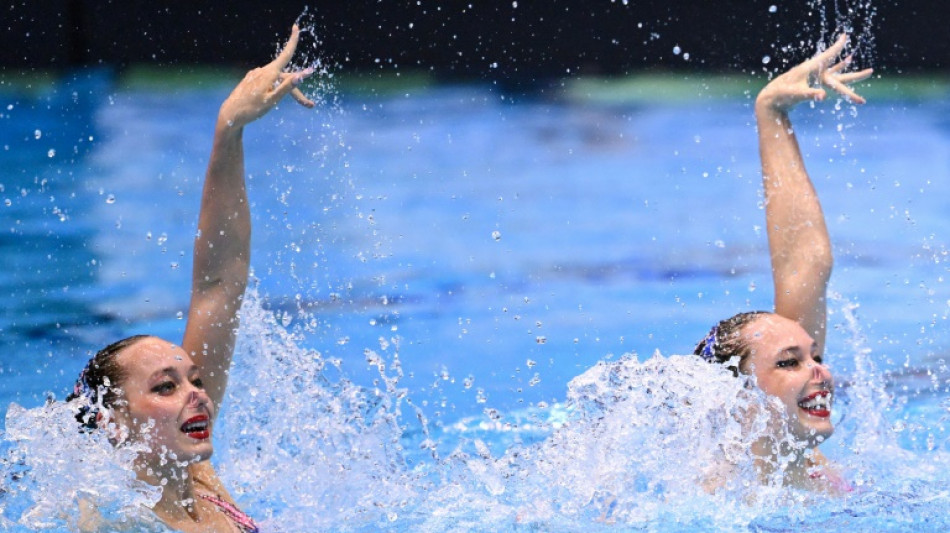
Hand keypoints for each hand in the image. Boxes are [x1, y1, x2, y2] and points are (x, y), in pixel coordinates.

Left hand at [217, 24, 315, 129]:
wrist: (230, 114)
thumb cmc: (252, 109)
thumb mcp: (272, 101)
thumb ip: (286, 88)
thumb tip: (300, 76)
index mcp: (269, 74)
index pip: (285, 55)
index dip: (292, 41)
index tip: (295, 27)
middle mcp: (263, 71)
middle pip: (286, 77)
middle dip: (298, 89)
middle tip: (309, 105)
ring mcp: (256, 74)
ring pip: (277, 80)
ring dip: (287, 90)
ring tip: (295, 104)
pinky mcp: (252, 79)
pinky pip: (269, 81)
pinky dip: (276, 88)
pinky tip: (270, 96)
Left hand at [756, 34, 873, 113]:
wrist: (771, 99)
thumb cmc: (782, 95)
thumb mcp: (797, 95)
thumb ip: (810, 94)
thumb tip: (824, 96)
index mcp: (811, 69)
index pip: (828, 56)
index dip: (837, 46)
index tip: (844, 36)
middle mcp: (814, 71)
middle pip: (839, 71)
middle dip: (855, 74)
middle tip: (871, 72)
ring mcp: (813, 77)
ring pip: (835, 74)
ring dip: (847, 71)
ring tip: (861, 66)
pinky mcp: (811, 82)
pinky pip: (828, 77)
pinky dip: (837, 71)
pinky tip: (842, 66)